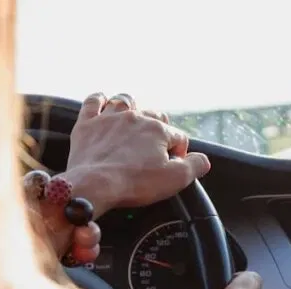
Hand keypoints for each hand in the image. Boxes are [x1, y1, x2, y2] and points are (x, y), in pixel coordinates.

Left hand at [64, 92, 211, 217]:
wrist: (93, 185)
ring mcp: (109, 118)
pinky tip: (103, 102)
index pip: (178, 137)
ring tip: (134, 120)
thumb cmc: (134, 183)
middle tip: (155, 148)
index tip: (172, 166)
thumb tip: (203, 159)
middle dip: (159, 129)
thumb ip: (196, 166)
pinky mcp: (87, 124)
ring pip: (126, 101)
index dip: (179, 152)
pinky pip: (93, 101)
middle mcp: (135, 118)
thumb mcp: (176, 179)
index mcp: (158, 130)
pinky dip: (99, 100)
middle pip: (154, 116)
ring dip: (133, 108)